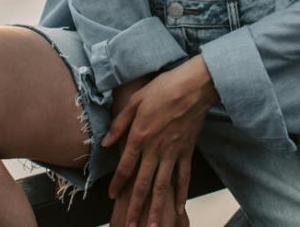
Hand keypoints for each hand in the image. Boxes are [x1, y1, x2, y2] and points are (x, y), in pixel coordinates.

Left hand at [102, 57, 218, 226]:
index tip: (112, 197)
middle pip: (144, 184)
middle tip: (131, 226)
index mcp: (140, 137)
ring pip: (163, 186)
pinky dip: (181, 193)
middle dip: (136, 207)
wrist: (193, 87)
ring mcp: (173, 153)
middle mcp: (155, 150)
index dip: (118, 183)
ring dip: (158, 208)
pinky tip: (179, 208)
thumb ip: (119, 124)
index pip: (126, 166)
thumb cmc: (163, 89)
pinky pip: (183, 177)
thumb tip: (106, 143)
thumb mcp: (135, 100)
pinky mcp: (187, 151)